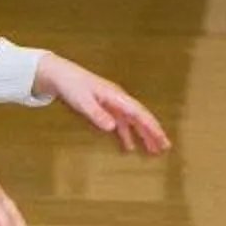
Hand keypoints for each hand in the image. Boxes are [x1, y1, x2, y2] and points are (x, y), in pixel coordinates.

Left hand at [34, 56, 168, 154]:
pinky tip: (128, 146)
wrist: (60, 75)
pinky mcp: (105, 108)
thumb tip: (113, 127)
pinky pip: (120, 123)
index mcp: (117, 97)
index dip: (152, 127)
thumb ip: (97, 114)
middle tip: (165, 147)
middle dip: (153, 132)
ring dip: (142, 135)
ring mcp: (113, 104)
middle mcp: (119, 100)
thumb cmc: (72, 86)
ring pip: (132, 122)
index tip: (162, 140)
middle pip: (140, 118)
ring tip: (153, 150)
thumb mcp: (82, 102)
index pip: (140, 114)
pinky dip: (126, 134)